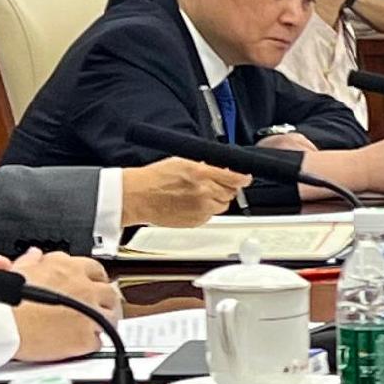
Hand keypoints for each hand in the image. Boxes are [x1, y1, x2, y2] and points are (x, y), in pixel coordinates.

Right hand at [3, 249, 122, 358]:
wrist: (1, 325)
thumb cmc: (6, 301)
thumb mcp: (17, 272)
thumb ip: (30, 262)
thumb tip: (34, 255)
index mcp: (67, 268)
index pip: (95, 269)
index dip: (93, 279)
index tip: (90, 285)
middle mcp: (83, 288)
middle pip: (108, 292)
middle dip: (105, 300)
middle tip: (98, 307)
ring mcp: (88, 313)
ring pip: (110, 316)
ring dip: (104, 321)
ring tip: (94, 326)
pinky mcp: (85, 338)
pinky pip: (98, 341)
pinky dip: (91, 343)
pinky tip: (82, 344)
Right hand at [123, 157, 246, 228]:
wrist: (137, 197)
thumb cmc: (153, 179)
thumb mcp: (181, 161)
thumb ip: (203, 166)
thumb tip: (218, 168)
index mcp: (201, 174)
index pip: (234, 178)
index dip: (242, 178)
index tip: (246, 178)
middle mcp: (204, 193)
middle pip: (230, 193)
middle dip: (226, 187)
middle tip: (214, 184)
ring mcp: (201, 209)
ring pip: (222, 206)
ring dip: (217, 200)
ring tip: (200, 194)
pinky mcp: (196, 222)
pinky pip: (210, 216)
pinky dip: (206, 210)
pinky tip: (192, 204)